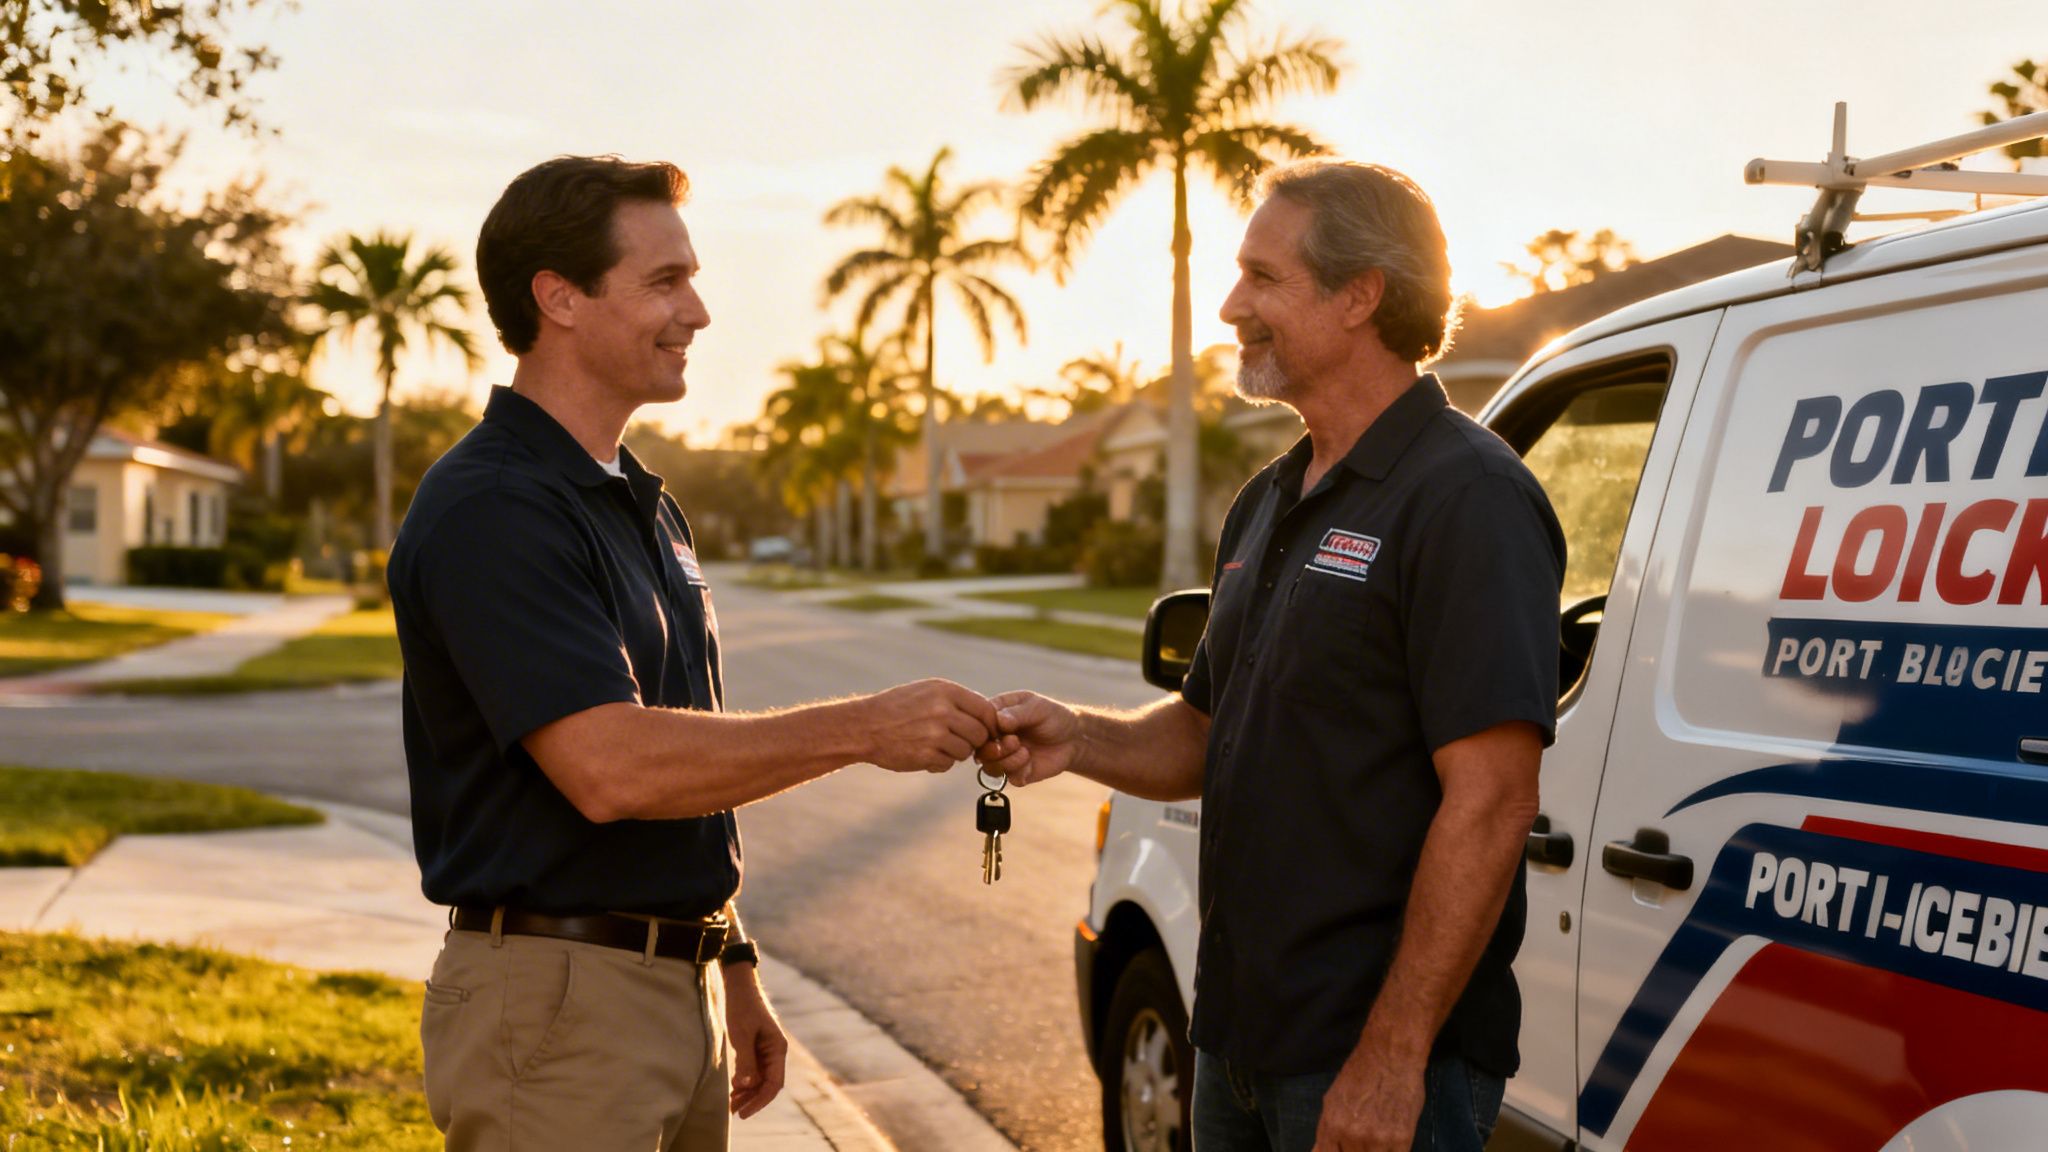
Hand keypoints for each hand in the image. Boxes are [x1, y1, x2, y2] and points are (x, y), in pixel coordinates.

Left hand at [724, 963, 786, 1118]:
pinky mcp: (755, 1048)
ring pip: (759, 1080)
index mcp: (778, 1049)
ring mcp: (765, 1051)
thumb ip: (746, 1060)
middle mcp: (775, 1052)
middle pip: (767, 1084)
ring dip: (747, 1093)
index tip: (744, 1113)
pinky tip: (733, 1090)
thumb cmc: (742, 1007)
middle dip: (752, 1100)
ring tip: (730, 1106)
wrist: (738, 986)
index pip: (774, 1083)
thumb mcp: (742, 1034)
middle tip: (734, 1113)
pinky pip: (752, 1071)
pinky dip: (744, 1082)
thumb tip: (747, 1085)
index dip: (760, 1101)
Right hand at [862, 678, 996, 772]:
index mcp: (945, 690)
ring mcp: (934, 733)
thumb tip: (989, 719)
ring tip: (936, 746)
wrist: (864, 726)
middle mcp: (943, 710)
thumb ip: (956, 702)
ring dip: (956, 753)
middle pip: (980, 733)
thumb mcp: (926, 692)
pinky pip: (948, 764)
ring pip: (966, 751)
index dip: (989, 724)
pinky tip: (925, 755)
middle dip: (973, 741)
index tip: (984, 731)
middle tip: (957, 741)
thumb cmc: (897, 708)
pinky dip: (940, 763)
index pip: (986, 709)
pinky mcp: (925, 755)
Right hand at [975, 690, 1081, 785]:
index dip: (985, 729)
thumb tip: (999, 721)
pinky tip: (1029, 761)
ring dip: (1007, 760)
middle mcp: (996, 738)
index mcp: (995, 716)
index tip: (1005, 727)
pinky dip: (1017, 771)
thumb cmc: (1054, 716)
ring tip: (1025, 751)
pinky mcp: (1017, 772)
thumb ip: (1017, 713)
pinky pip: (1008, 778)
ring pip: (990, 767)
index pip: (977, 723)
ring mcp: (1005, 756)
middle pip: (979, 749)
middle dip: (994, 748)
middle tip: (1015, 741)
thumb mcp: (1037, 707)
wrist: (1074, 737)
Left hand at [1311, 1047, 1424, 1151]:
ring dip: (1375, 1151)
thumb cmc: (1360, 1074)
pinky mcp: (1401, 1139)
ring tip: (1377, 1139)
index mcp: (1332, 1126)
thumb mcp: (1333, 1099)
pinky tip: (1391, 1144)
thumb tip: (1318, 1151)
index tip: (1346, 1148)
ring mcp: (1378, 1139)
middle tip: (1363, 1141)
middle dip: (1356, 1151)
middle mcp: (1352, 1136)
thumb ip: (1327, 1130)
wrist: (1390, 1056)